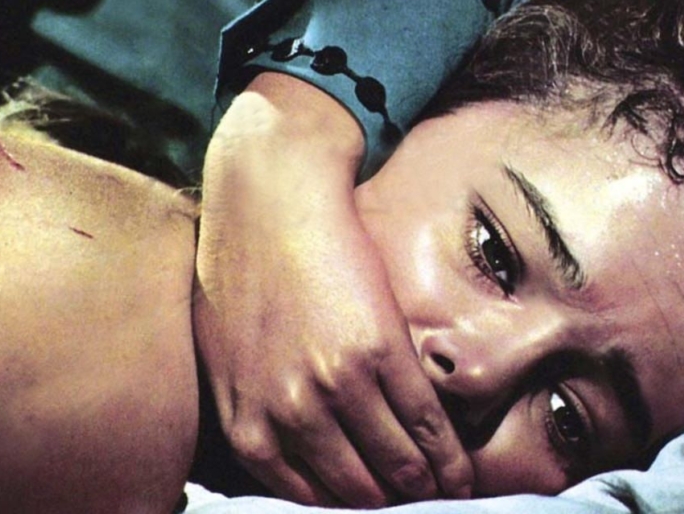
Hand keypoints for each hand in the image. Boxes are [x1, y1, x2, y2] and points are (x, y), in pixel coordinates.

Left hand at [193, 73, 472, 506]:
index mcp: (248, 426)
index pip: (311, 499)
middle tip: (419, 501)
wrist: (269, 199)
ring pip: (397, 466)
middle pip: (358, 492)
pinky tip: (460, 470)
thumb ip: (251, 413)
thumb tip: (285, 452)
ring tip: (448, 492)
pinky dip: (449, 456)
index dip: (352, 507)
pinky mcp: (379, 350)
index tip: (378, 504)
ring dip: (428, 488)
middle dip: (393, 504)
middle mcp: (290, 416)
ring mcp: (336, 385)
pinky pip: (424, 423)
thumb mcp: (222, 358)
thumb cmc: (239, 272)